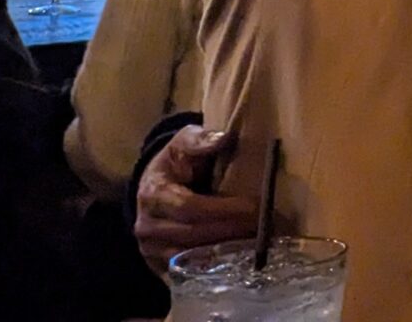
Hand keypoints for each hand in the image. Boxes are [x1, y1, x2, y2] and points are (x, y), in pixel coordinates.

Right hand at [134, 126, 253, 273]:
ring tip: (258, 244)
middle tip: (265, 227)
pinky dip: (215, 270)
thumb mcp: (184, 142)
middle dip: (231, 232)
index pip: (189, 207)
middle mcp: (147, 226)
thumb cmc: (176, 162)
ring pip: (191, 259)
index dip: (224, 210)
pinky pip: (188, 274)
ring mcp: (151, 250)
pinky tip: (240, 262)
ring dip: (226, 254)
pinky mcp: (160, 267)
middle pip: (193, 235)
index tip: (255, 207)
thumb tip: (223, 137)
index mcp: (153, 194)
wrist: (154, 185)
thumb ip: (201, 139)